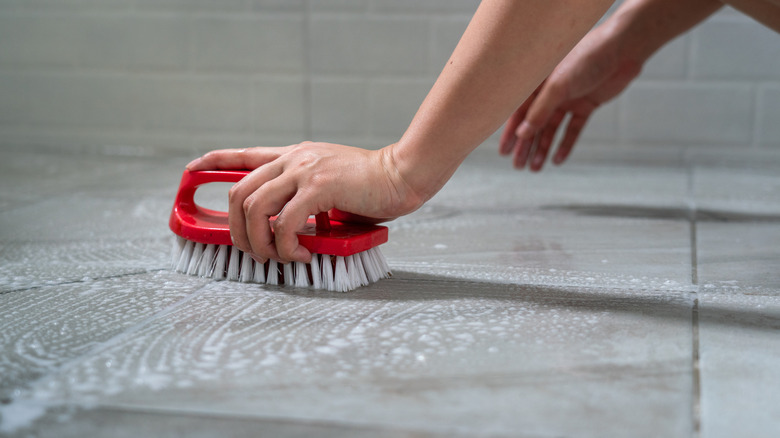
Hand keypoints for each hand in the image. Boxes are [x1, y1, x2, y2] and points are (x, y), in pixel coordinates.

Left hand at [186, 142, 421, 263]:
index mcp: (294, 156)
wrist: (402, 175)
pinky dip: (288, 245)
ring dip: (259, 242)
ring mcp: (304, 171)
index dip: (212, 162)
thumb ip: (305, 195)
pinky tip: (303, 253)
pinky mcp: (319, 187)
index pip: (243, 154)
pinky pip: (286, 222)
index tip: (191, 170)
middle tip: (256, 253)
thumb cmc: (371, 185)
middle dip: (236, 230)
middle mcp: (293, 159)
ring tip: (280, 257)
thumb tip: (287, 227)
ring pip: (254, 208)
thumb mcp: (330, 182)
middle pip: (238, 192)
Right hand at [499, 21, 641, 170]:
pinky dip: (565, 144)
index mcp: (538, 83)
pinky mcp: (586, 106)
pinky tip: (557, 160)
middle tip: (518, 166)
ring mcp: (568, 100)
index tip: (503, 152)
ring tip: (535, 168)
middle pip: (534, 124)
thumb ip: (539, 111)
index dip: (510, 132)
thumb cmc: (587, 58)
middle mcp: (551, 92)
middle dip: (526, 146)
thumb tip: (522, 134)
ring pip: (552, 130)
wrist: (622, 50)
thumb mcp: (558, 86)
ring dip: (543, 148)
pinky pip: (572, 129)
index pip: (519, 112)